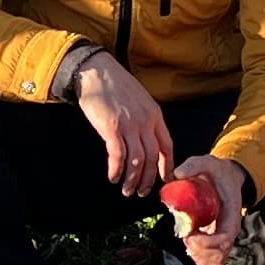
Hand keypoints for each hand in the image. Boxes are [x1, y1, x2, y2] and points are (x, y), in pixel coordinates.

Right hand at [65, 47, 174, 195]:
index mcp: (155, 115)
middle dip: (148, 179)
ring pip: (137, 161)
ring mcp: (129, 125)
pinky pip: (118, 156)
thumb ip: (146, 119)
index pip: (167, 146)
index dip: (167, 166)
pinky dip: (117, 170)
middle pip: (152, 158)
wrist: (96, 72)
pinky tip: (113, 177)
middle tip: (141, 192)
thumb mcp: (140, 100)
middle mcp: (146, 121)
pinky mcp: (112, 128)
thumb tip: (146, 140)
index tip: (165, 179)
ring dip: (132, 180)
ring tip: (126, 190)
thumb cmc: (116, 85)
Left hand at [170, 152, 251, 264]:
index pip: (225, 238)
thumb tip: (178, 174)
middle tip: (186, 237)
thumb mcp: (207, 162)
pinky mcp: (215, 241)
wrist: (226, 177)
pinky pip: (210, 259)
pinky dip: (198, 256)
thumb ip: (193, 165)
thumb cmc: (217, 172)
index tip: (190, 236)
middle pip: (220, 255)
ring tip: (188, 239)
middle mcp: (230, 229)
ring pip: (215, 261)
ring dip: (198, 256)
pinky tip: (190, 242)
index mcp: (231, 213)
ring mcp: (223, 237)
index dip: (207, 243)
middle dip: (199, 251)